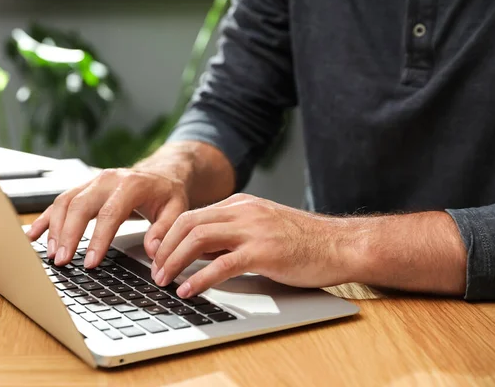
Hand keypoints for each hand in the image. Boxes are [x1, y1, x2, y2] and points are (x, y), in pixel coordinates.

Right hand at [27, 168, 188, 267]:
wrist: (161, 173)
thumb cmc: (167, 193)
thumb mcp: (176, 209)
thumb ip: (165, 230)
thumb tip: (153, 251)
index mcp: (131, 184)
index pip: (110, 213)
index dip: (98, 239)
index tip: (91, 262)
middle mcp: (108, 180)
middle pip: (80, 206)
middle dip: (69, 234)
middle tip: (62, 261)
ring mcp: (92, 182)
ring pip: (65, 202)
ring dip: (55, 228)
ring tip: (51, 254)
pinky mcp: (83, 188)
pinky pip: (59, 201)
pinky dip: (45, 218)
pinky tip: (34, 235)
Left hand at [151, 193, 359, 298]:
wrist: (339, 244)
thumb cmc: (302, 241)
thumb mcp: (261, 228)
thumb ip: (231, 235)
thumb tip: (199, 253)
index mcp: (240, 205)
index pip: (192, 215)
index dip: (168, 236)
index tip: (158, 255)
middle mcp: (243, 212)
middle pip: (188, 224)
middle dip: (165, 249)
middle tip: (155, 271)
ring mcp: (253, 230)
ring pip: (199, 239)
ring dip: (175, 261)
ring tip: (164, 280)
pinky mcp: (264, 252)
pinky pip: (222, 265)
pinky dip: (199, 279)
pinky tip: (189, 290)